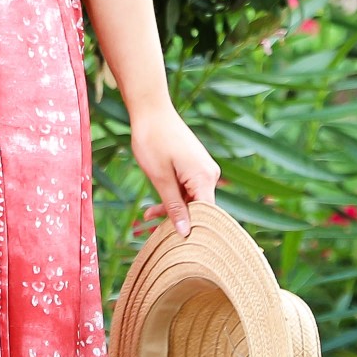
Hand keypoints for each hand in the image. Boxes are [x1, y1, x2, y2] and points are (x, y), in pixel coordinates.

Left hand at [128, 103, 221, 238]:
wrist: (151, 110)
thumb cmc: (153, 141)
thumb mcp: (160, 178)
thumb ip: (174, 205)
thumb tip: (186, 232)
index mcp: (205, 177)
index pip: (207, 215)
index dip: (193, 231)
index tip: (176, 245)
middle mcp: (210, 174)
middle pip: (199, 209)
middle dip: (177, 221)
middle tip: (153, 232)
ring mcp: (203, 170)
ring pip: (190, 201)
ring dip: (171, 210)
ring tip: (146, 219)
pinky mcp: (195, 166)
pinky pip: (187, 190)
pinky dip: (172, 197)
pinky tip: (152, 208)